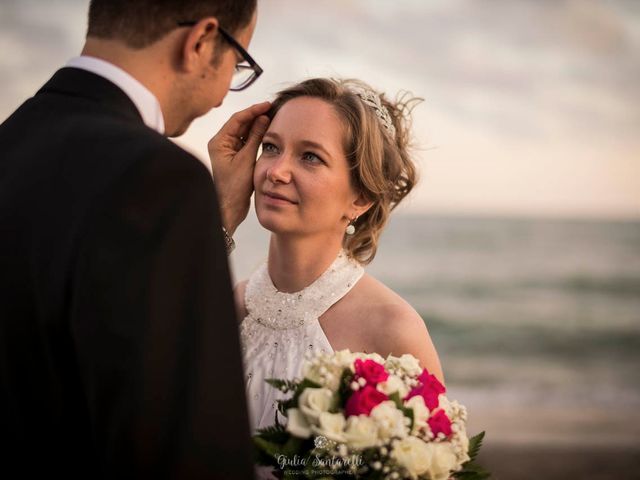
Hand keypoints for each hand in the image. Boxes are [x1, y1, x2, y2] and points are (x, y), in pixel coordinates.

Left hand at [208, 101, 270, 234]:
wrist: (229, 208)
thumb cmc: (234, 187)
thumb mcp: (247, 159)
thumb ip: (255, 137)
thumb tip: (263, 118)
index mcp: (219, 142)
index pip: (237, 119)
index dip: (253, 110)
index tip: (268, 105)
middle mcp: (222, 144)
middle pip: (240, 124)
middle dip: (256, 116)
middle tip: (273, 109)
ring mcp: (229, 151)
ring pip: (245, 133)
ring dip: (257, 127)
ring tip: (273, 119)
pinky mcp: (236, 159)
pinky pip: (247, 143)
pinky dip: (257, 138)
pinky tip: (268, 134)